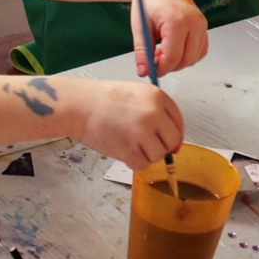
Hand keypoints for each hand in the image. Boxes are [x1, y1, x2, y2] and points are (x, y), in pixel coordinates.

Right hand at [68, 80, 184, 168]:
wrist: (80, 106)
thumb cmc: (105, 99)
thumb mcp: (138, 94)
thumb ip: (157, 112)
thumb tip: (174, 143)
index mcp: (158, 97)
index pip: (179, 123)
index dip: (174, 135)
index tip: (167, 140)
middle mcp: (153, 114)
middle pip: (172, 142)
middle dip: (162, 147)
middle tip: (147, 145)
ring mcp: (141, 133)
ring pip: (158, 156)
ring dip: (146, 155)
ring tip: (131, 144)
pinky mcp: (128, 150)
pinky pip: (142, 165)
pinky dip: (134, 162)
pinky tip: (124, 151)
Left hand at [123, 0, 208, 76]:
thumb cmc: (147, 2)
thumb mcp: (140, 28)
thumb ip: (143, 52)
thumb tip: (144, 73)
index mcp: (176, 20)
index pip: (173, 57)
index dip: (161, 69)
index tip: (151, 71)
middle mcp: (194, 21)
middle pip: (187, 59)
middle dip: (170, 66)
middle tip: (154, 62)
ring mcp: (202, 23)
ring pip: (195, 57)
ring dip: (179, 61)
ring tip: (162, 52)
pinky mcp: (204, 26)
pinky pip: (200, 50)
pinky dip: (188, 55)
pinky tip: (173, 48)